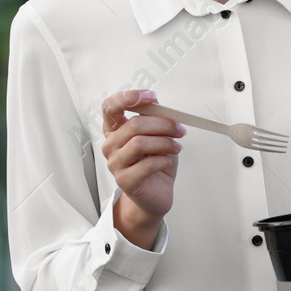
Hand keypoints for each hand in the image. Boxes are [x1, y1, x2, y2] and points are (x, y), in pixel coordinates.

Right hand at [100, 88, 183, 248]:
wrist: (156, 193)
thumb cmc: (156, 162)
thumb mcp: (159, 136)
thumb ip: (155, 119)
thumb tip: (156, 102)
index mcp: (116, 130)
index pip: (110, 107)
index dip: (128, 98)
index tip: (151, 97)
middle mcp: (111, 145)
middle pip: (134, 125)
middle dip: (163, 124)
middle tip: (179, 130)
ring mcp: (115, 163)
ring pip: (139, 143)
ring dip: (165, 142)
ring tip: (176, 147)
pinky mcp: (125, 180)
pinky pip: (147, 164)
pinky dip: (163, 160)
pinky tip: (167, 161)